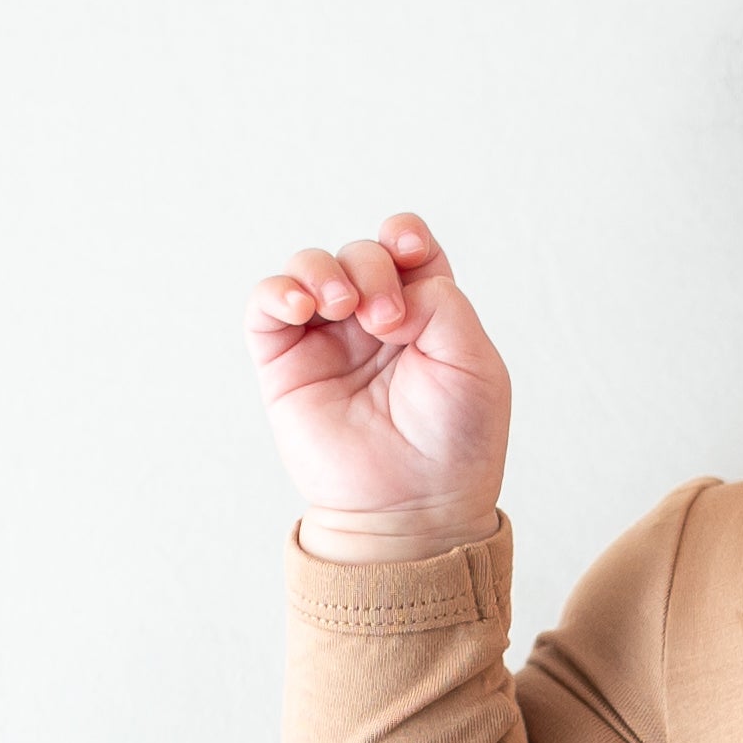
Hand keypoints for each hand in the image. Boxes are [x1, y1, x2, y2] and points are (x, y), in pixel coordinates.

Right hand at [244, 211, 510, 556]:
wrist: (412, 508)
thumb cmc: (454, 445)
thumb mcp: (475, 366)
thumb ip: (442, 304)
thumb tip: (386, 292)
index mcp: (425, 314)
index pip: (407, 247)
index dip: (403, 233)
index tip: (408, 248)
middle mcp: (374, 319)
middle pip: (362, 253)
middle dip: (372, 269)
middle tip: (387, 322)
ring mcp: (327, 339)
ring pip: (311, 266)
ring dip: (323, 270)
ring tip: (338, 305)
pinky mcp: (285, 361)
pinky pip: (267, 303)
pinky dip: (279, 290)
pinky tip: (302, 307)